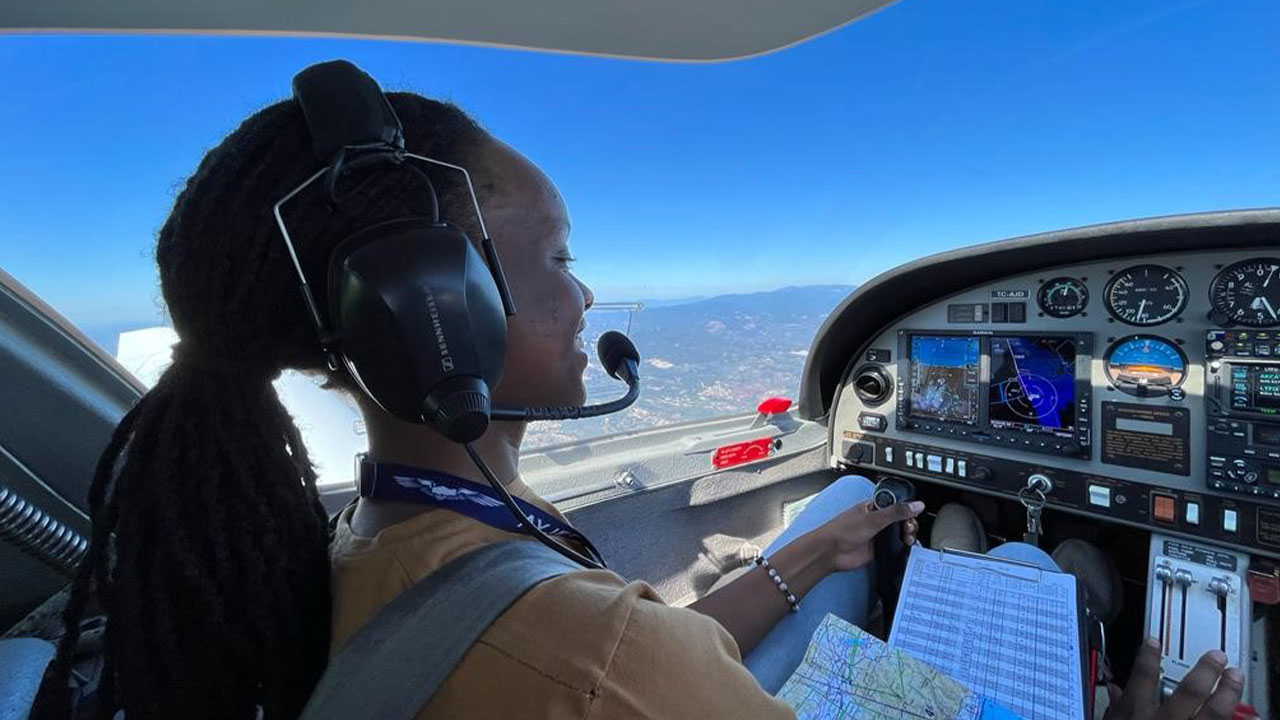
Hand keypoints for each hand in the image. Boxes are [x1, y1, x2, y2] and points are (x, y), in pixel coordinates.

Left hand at [811, 500, 924, 572]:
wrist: (831, 552)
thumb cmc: (842, 530)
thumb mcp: (873, 518)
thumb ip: (896, 512)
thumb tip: (916, 505)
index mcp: (873, 506)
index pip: (896, 503)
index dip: (906, 508)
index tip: (913, 513)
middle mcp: (876, 519)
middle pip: (900, 519)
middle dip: (909, 522)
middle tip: (909, 527)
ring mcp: (877, 534)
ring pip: (898, 533)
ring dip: (907, 534)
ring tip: (908, 537)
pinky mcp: (877, 548)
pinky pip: (894, 546)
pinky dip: (902, 546)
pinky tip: (906, 546)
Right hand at [1104, 638, 1244, 719]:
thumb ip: (1115, 706)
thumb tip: (1113, 691)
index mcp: (1136, 713)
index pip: (1143, 676)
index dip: (1149, 655)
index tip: (1154, 640)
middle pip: (1188, 691)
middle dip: (1205, 671)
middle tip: (1217, 656)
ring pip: (1212, 713)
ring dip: (1227, 693)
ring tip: (1236, 676)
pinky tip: (1251, 717)